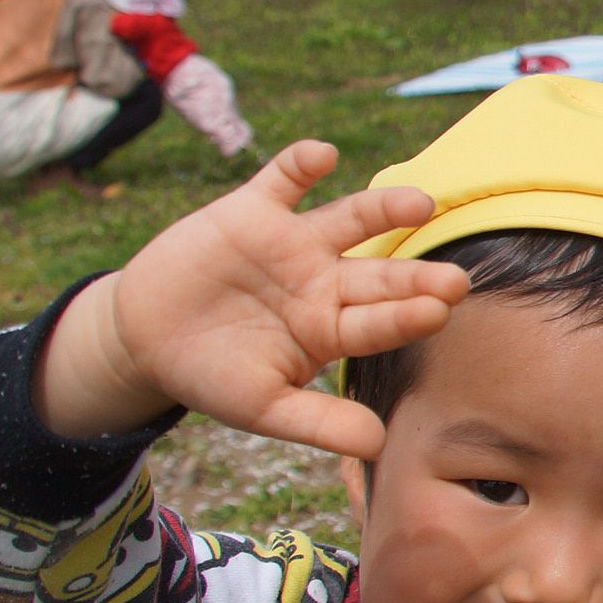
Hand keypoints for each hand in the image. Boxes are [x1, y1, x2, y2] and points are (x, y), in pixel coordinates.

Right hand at [37, 140, 469, 457]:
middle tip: (455, 279)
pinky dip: (298, 166)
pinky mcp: (252, 211)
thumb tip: (377, 447)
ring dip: (382, 209)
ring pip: (348, 220)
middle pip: (379, 275)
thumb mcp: (263, 407)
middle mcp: (325, 281)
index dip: (407, 318)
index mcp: (333, 328)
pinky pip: (281, 181)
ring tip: (419, 202)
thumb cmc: (214, 376)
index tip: (439, 314)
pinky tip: (321, 155)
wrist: (147, 338)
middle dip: (414, 276)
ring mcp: (293, 244)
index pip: (380, 324)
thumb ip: (319, 423)